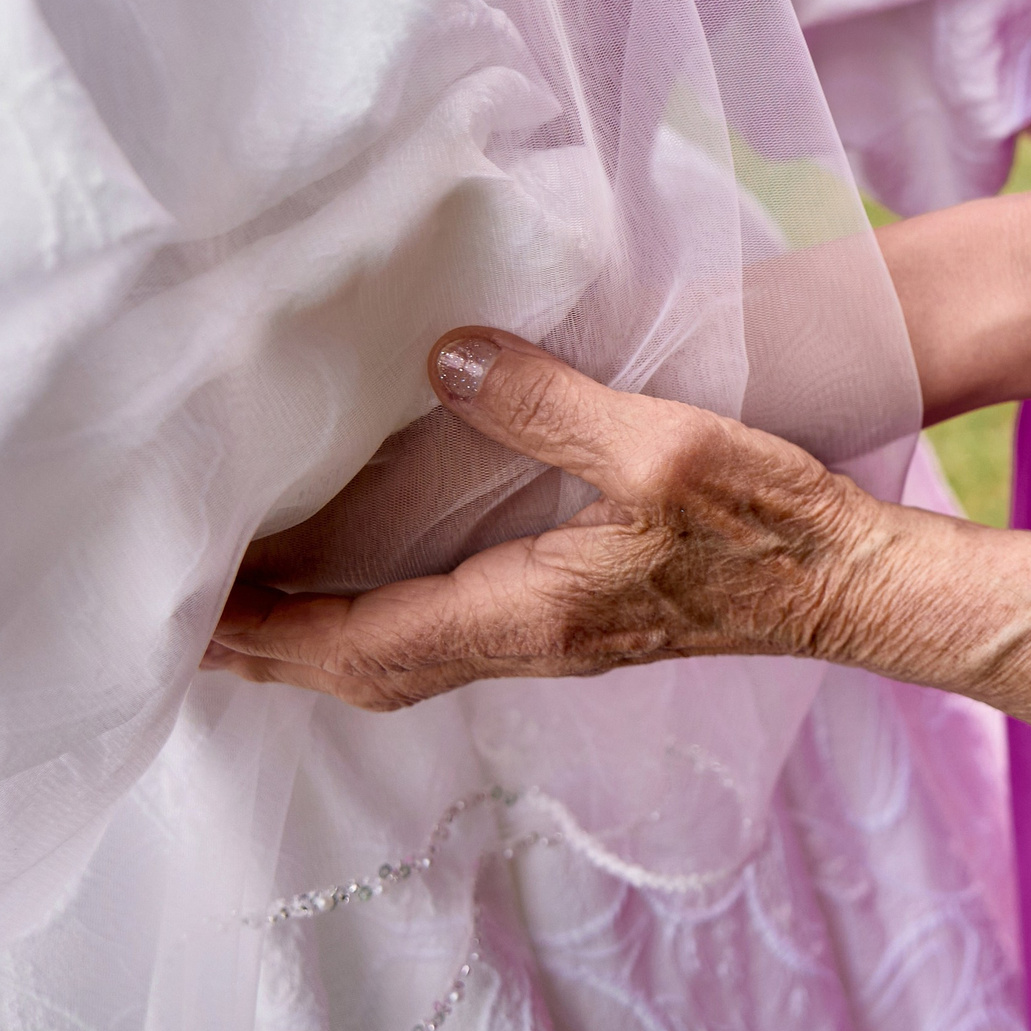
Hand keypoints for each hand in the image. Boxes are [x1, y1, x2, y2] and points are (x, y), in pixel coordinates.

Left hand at [204, 331, 870, 707]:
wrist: (852, 584)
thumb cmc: (770, 522)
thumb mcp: (665, 445)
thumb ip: (551, 405)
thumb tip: (446, 359)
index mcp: (533, 611)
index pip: (364, 643)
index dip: (270, 635)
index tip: (187, 621)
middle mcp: (529, 642)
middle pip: (365, 672)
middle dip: (268, 654)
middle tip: (178, 624)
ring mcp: (553, 639)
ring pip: (399, 660)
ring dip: (313, 644)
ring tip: (244, 609)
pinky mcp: (575, 620)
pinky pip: (442, 636)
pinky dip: (373, 625)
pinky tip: (359, 588)